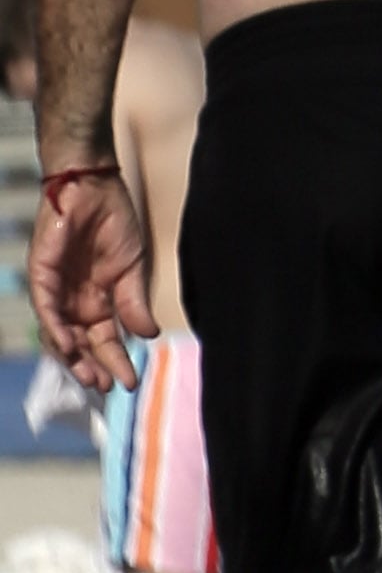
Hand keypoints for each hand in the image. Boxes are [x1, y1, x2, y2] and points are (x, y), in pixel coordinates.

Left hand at [30, 171, 154, 392]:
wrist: (94, 185)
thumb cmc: (114, 221)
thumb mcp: (132, 268)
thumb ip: (134, 303)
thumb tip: (149, 335)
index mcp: (98, 300)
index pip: (105, 340)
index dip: (117, 361)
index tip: (131, 382)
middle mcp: (74, 301)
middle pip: (80, 344)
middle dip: (91, 367)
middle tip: (105, 387)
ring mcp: (56, 290)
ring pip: (58, 333)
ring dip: (72, 357)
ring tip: (89, 377)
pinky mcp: (42, 274)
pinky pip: (45, 308)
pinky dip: (56, 328)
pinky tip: (70, 346)